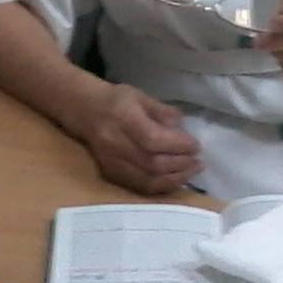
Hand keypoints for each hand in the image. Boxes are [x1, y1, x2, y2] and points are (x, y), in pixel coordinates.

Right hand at [71, 82, 201, 194]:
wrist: (84, 110)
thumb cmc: (116, 100)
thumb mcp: (139, 96)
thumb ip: (161, 111)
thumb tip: (182, 126)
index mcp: (122, 118)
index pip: (153, 139)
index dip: (178, 145)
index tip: (196, 145)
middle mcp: (115, 142)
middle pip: (152, 162)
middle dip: (180, 164)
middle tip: (198, 161)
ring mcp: (111, 161)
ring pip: (146, 179)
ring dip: (174, 178)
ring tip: (192, 171)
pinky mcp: (110, 173)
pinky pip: (139, 186)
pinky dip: (160, 186)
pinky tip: (175, 179)